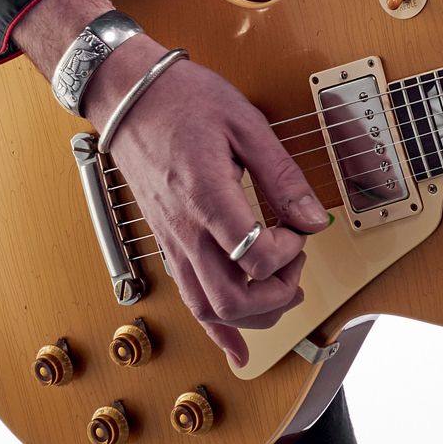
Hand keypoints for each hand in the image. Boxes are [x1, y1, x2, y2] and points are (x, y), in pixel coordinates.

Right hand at [13, 0, 326, 366]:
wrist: (128, 94)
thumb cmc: (182, 100)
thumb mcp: (246, 124)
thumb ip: (283, 176)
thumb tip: (314, 218)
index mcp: (207, 196)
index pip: (254, 256)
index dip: (288, 252)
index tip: (297, 229)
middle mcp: (185, 229)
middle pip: (233, 298)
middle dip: (278, 293)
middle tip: (296, 263)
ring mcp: (172, 242)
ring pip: (211, 309)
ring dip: (255, 314)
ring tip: (281, 291)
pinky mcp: (168, 244)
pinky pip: (190, 300)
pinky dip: (217, 329)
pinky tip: (237, 348)